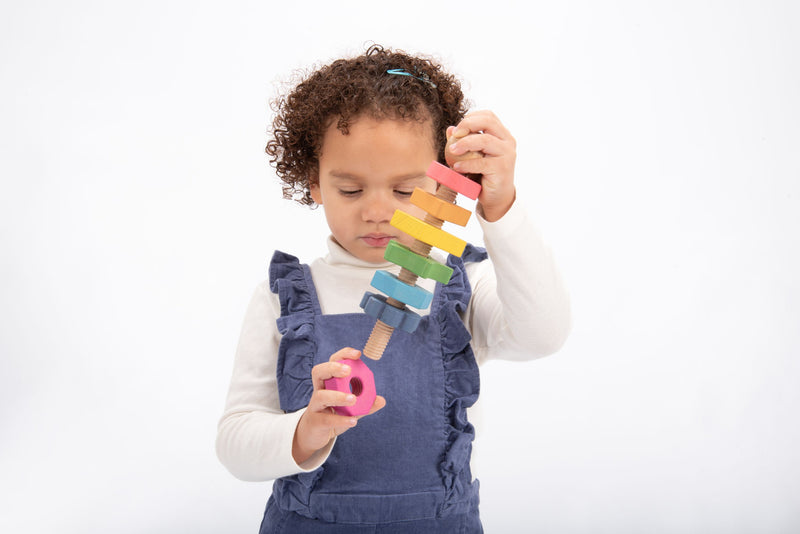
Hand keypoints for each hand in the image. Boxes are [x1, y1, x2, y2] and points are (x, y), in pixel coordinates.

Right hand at [292, 347, 385, 464]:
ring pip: (321, 396)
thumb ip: (366, 404)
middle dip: (333, 368)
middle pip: (318, 372)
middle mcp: (319, 390)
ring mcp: (315, 405)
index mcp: (329, 382)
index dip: (343, 355)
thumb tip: (382, 400)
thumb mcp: (351, 408)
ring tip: (353, 399)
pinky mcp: (315, 421)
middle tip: (347, 371)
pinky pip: (326, 419)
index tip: (358, 354)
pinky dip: (340, 420)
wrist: (316, 435)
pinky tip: (352, 421)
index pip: (332, 362)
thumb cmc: (334, 415)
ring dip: (337, 396)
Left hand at [446, 110, 516, 221]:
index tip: (457, 127)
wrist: (496, 197)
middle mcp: (507, 141)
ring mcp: (507, 154)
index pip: (489, 116)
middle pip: (488, 123)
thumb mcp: (473, 156)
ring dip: (465, 143)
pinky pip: (481, 163)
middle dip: (468, 124)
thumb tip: (450, 129)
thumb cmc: (483, 174)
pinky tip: (457, 167)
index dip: (472, 117)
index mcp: (502, 135)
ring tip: (452, 150)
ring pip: (485, 141)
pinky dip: (466, 164)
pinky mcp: (502, 168)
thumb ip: (463, 142)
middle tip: (455, 134)